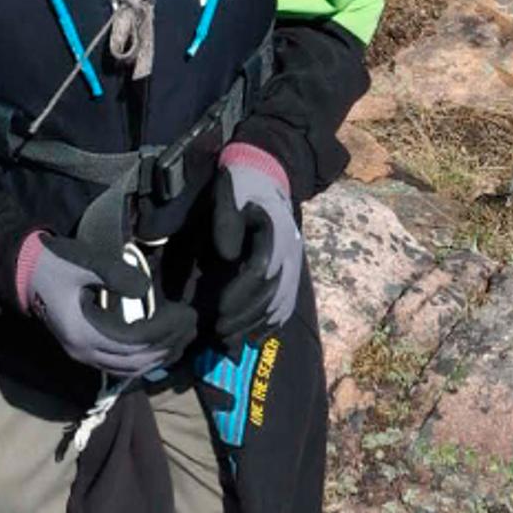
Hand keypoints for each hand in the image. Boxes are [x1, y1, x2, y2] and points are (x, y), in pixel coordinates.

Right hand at [15, 232, 196, 375]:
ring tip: (182, 340)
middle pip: (135, 362)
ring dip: (157, 358)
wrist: (22, 271)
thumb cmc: (53, 264)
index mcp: (85, 333)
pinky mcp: (84, 350)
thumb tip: (145, 290)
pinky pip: (119, 366)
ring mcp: (83, 354)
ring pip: (128, 370)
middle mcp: (85, 352)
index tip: (185, 314)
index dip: (164, 331)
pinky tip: (158, 350)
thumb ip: (115, 275)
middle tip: (192, 326)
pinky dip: (142, 361)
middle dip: (168, 346)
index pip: (135, 342)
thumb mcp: (84, 263)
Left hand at [208, 148, 302, 343]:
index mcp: (276, 232)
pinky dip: (270, 323)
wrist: (265, 173)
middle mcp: (290, 252)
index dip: (241, 295)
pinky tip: (252, 335)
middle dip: (245, 317)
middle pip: (272, 294)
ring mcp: (294, 263)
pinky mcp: (290, 271)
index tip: (219, 310)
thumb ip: (226, 222)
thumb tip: (227, 255)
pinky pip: (287, 304)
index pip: (262, 272)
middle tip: (219, 332)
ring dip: (255, 325)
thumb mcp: (229, 192)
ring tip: (229, 339)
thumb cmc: (241, 185)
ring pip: (281, 304)